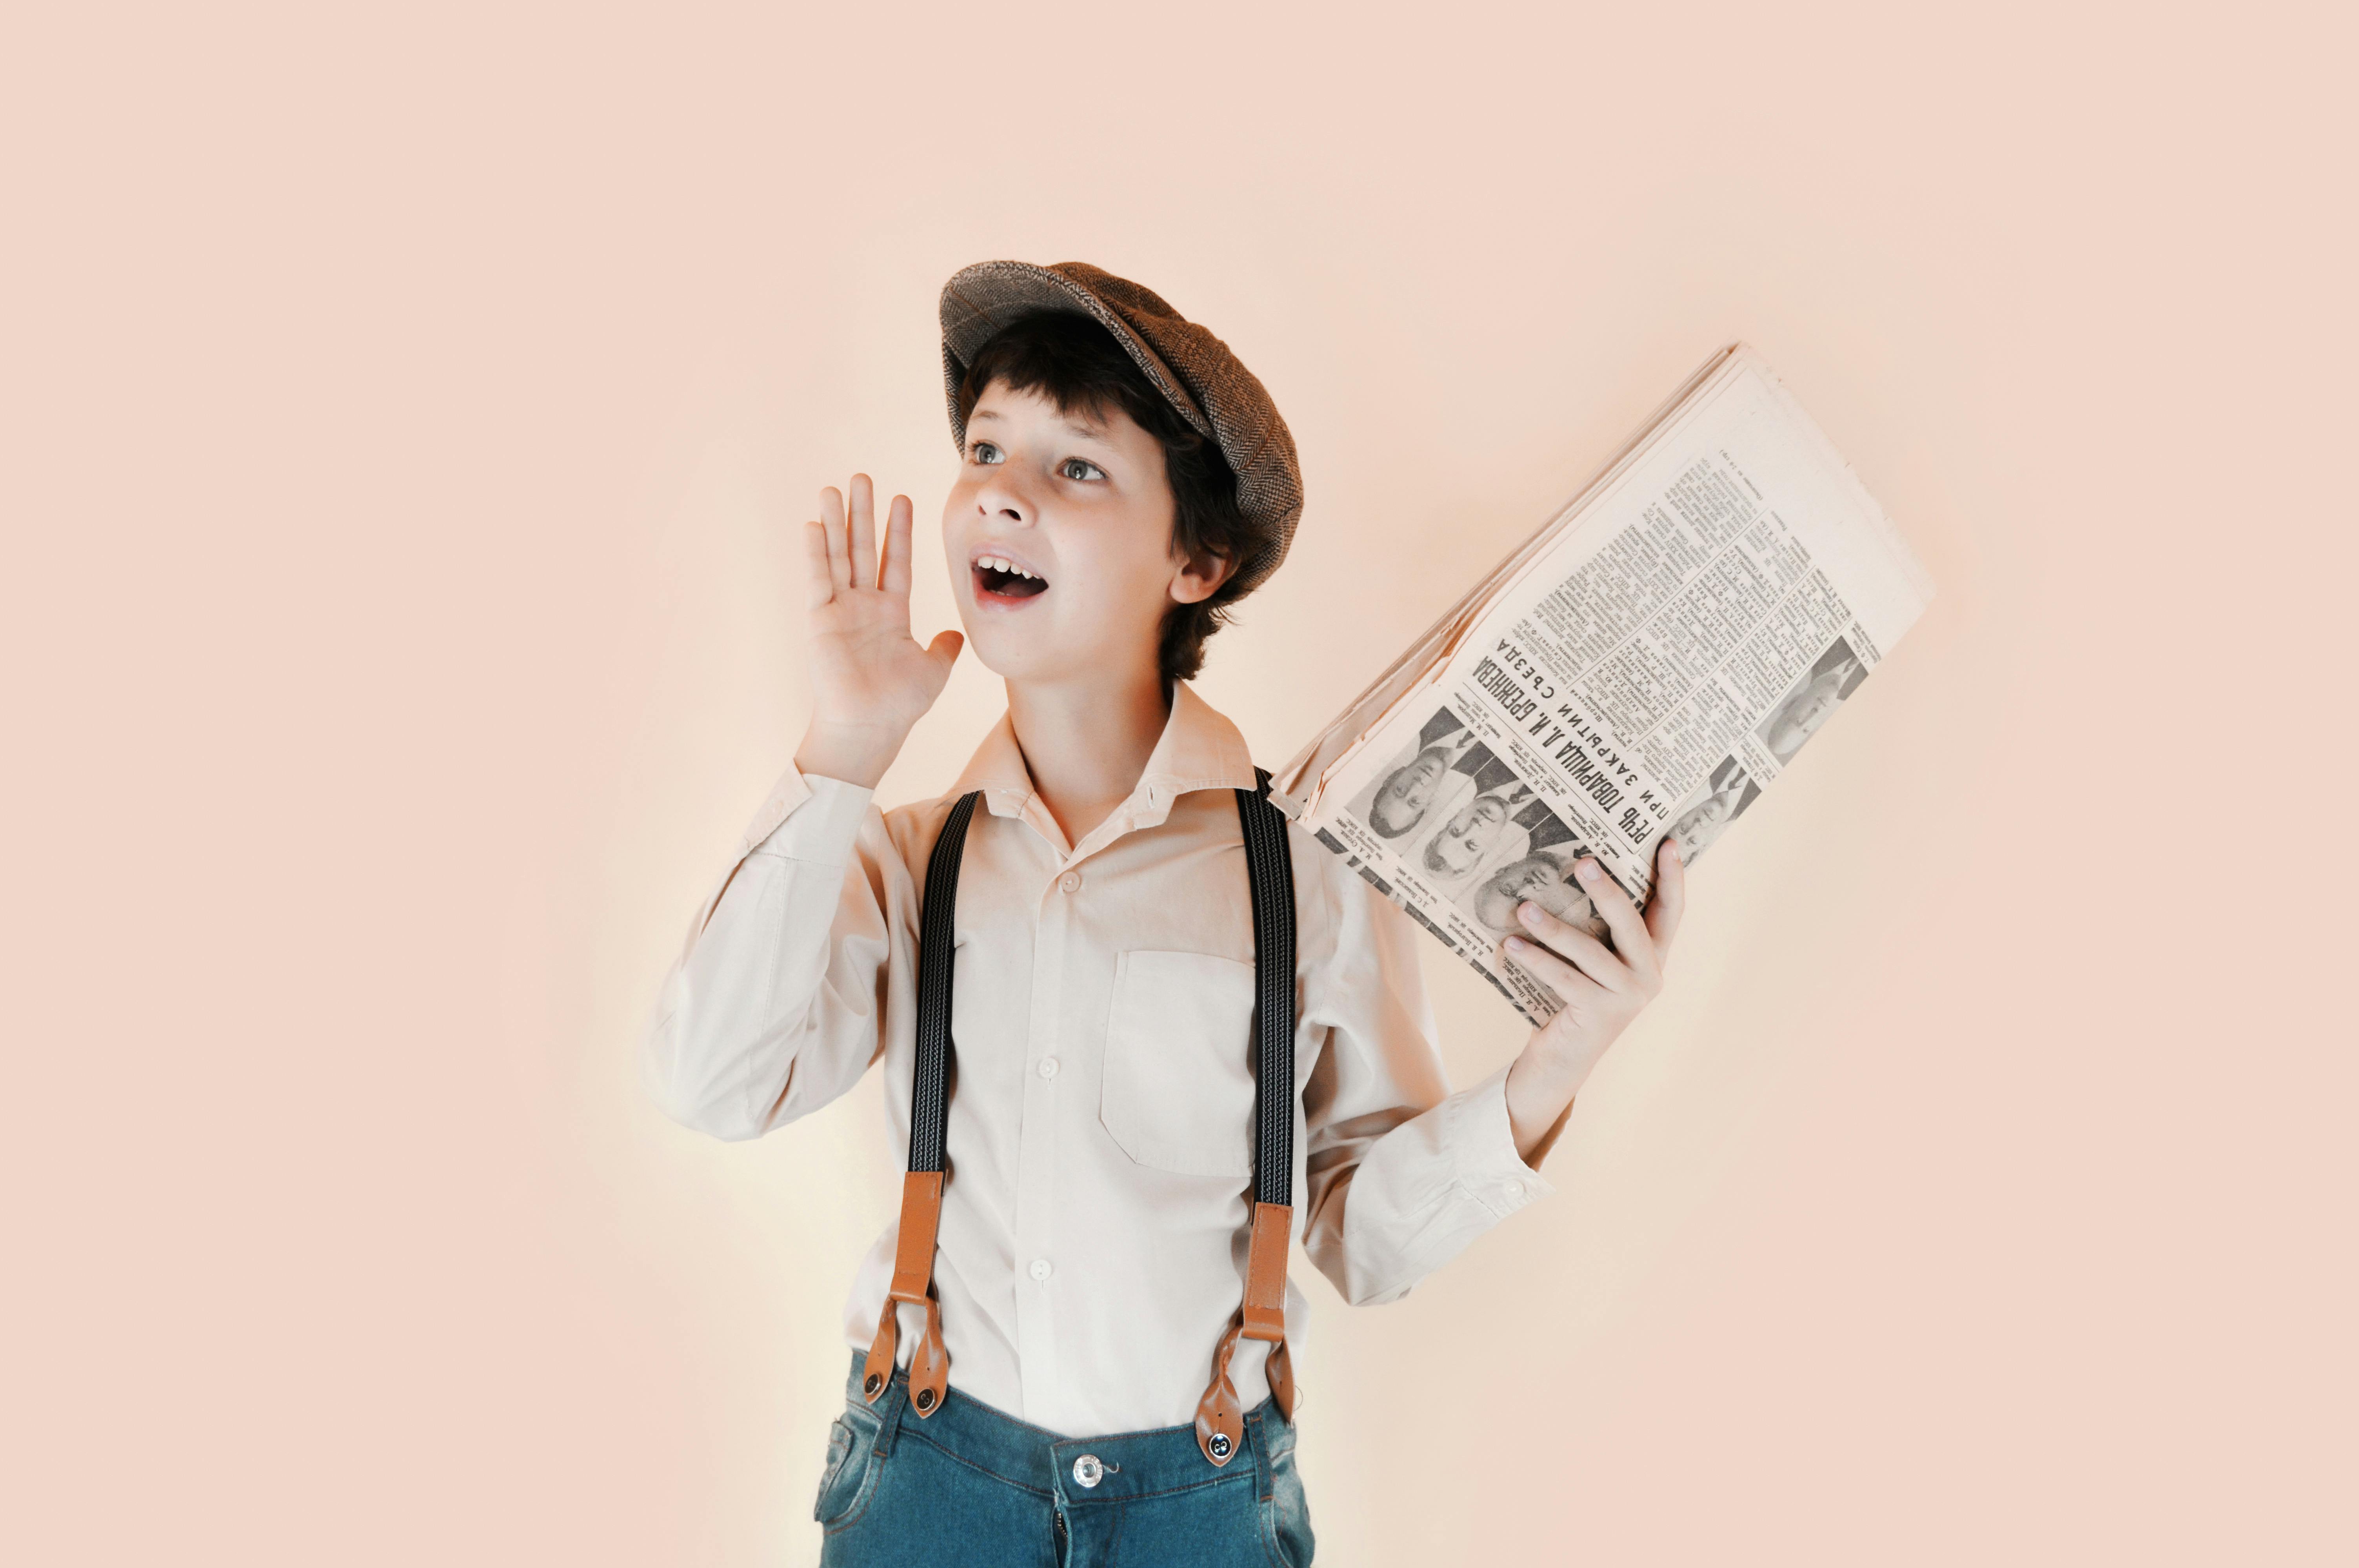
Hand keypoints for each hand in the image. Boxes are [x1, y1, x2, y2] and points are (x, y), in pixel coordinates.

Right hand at [793, 475, 963, 788]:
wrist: (870, 728)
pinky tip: (813, 524)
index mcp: (891, 613)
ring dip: (836, 522)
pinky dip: (815, 553)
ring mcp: (841, 611)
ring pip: (838, 556)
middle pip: (863, 548)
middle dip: (863, 513)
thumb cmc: (898, 705)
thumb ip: (944, 648)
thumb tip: (957, 635)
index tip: (902, 499)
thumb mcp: (933, 670)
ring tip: (835, 488)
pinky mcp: (821, 621)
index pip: (895, 561)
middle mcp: (864, 606)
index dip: (898, 530)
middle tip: (862, 477)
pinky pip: (818, 580)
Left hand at [1500, 838, 1686, 1163]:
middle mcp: (1649, 975)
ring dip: (1554, 928)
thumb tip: (1567, 872)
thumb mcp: (1592, 960)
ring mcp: (1628, 997)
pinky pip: (1564, 979)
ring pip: (1591, 951)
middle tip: (1582, 862)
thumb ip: (1596, 928)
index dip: (1674, 877)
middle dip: (1607, 890)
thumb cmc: (1573, 996)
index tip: (1669, 842)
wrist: (1563, 1059)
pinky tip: (1512, 945)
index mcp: (1653, 956)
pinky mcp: (1600, 1014)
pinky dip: (1536, 961)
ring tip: (1524, 908)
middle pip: (1631, 922)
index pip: (1672, 911)